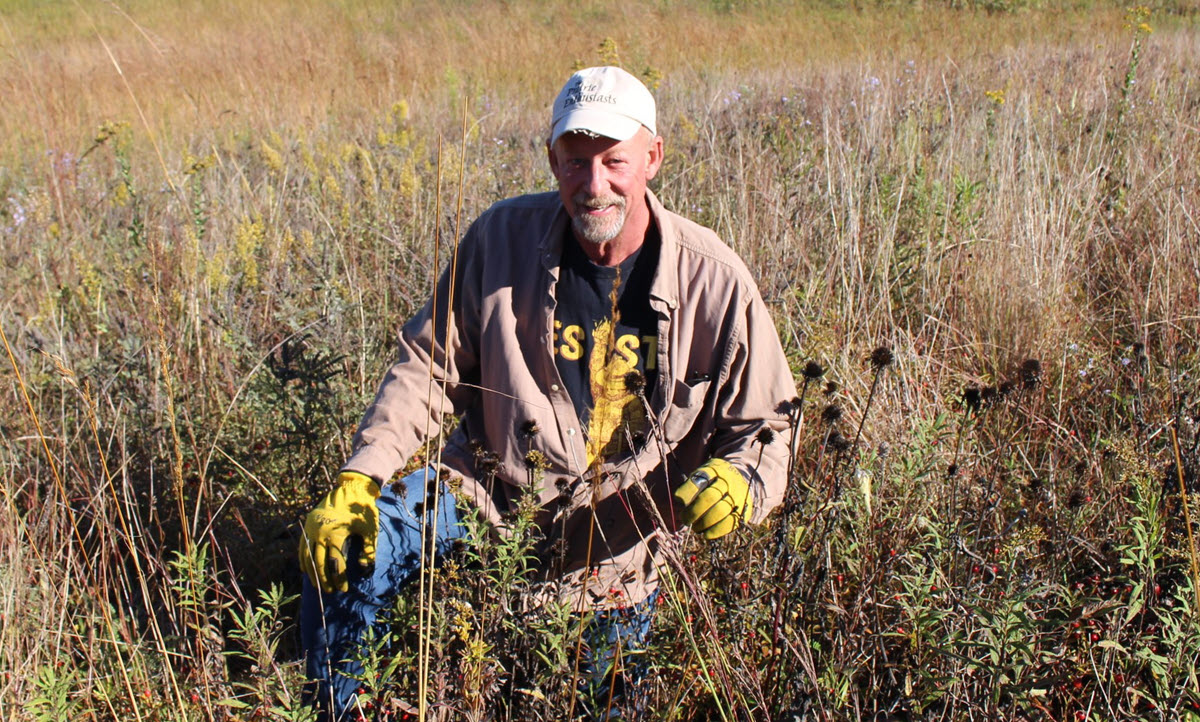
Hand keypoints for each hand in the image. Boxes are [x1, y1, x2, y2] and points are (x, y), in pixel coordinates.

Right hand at [298, 471, 380, 591]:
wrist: (351, 489)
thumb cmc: (363, 511)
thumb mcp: (369, 530)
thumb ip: (368, 551)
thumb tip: (364, 569)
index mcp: (335, 535)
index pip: (335, 563)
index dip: (339, 578)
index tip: (343, 588)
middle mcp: (320, 533)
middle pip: (319, 563)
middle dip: (324, 579)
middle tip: (330, 591)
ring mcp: (312, 528)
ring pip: (307, 556)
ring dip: (312, 572)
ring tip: (317, 585)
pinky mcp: (308, 524)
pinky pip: (302, 546)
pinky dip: (303, 559)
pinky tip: (306, 569)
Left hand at [673, 458, 751, 539]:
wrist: (740, 477)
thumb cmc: (714, 479)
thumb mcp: (703, 475)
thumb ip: (691, 487)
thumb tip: (680, 503)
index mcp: (715, 470)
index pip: (699, 480)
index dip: (687, 491)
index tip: (678, 499)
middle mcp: (728, 481)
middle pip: (709, 497)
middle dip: (694, 511)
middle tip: (685, 519)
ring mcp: (738, 495)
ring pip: (720, 512)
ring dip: (704, 523)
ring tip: (695, 527)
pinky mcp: (745, 509)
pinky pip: (731, 523)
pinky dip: (716, 531)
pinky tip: (707, 534)